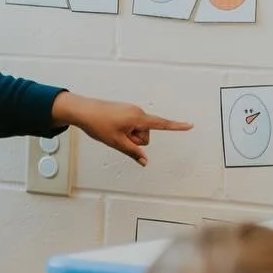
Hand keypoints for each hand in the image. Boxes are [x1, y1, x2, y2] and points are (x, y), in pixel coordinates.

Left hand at [51, 92, 192, 167]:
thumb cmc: (98, 124)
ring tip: (112, 131)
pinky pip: (130, 127)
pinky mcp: (125, 112)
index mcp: (138, 118)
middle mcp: (137, 112)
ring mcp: (131, 111)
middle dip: (135, 140)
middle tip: (117, 136)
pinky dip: (124, 131)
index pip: (162, 124)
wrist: (83, 110)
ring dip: (128, 136)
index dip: (177, 127)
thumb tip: (145, 161)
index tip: (190, 125)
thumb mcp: (116, 142)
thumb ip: (133, 152)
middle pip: (145, 135)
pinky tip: (111, 128)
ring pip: (137, 132)